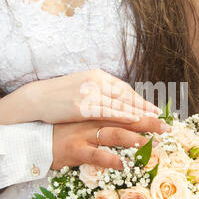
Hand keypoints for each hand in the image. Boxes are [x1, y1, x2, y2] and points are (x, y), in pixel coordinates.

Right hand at [26, 69, 159, 124]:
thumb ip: (100, 90)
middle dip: (145, 107)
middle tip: (160, 117)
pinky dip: (123, 116)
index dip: (139, 100)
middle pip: (126, 96)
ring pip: (120, 104)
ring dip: (139, 113)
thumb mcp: (83, 86)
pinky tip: (134, 122)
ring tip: (153, 122)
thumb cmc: (59, 95)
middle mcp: (96, 82)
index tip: (152, 109)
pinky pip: (107, 113)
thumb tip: (116, 98)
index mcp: (98, 76)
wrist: (37, 97)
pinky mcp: (82, 108)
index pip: (124, 89)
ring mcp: (90, 94)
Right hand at [52, 116, 170, 169]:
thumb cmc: (62, 133)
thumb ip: (101, 121)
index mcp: (95, 113)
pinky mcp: (76, 150)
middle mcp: (92, 121)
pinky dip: (112, 159)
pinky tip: (125, 165)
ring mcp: (84, 135)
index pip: (124, 111)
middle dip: (147, 124)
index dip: (144, 113)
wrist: (35, 140)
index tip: (162, 117)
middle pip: (125, 120)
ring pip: (114, 134)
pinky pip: (96, 155)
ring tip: (152, 145)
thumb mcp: (82, 123)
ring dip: (135, 140)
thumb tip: (125, 127)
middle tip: (167, 128)